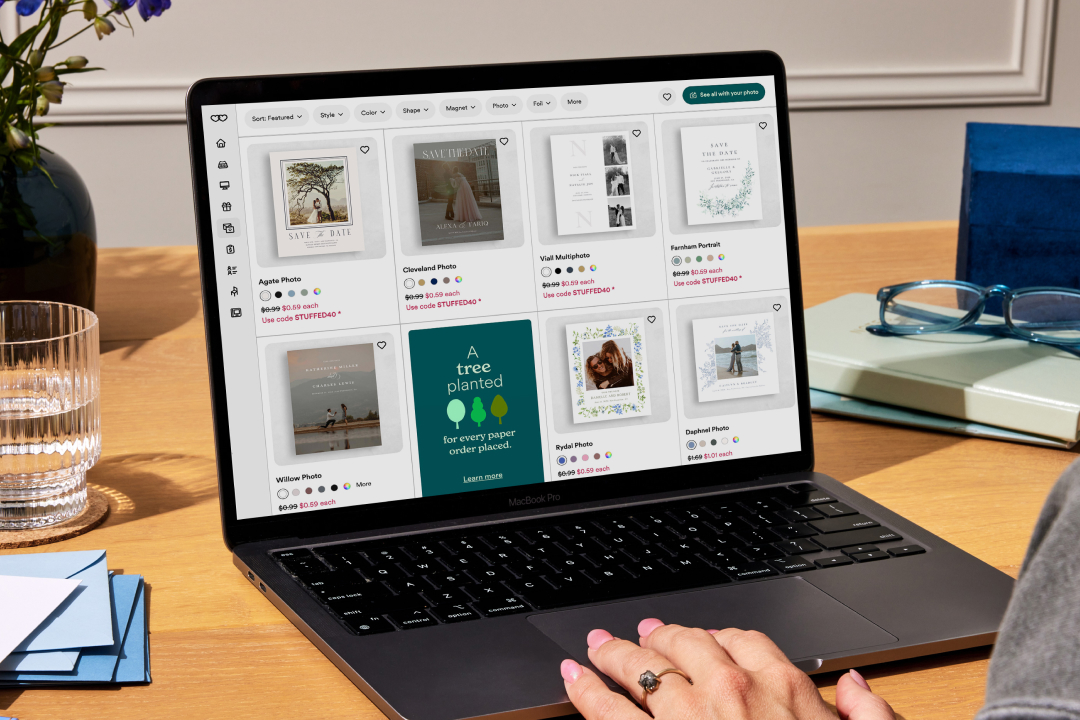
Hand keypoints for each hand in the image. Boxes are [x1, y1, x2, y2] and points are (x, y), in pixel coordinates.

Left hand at [560, 619, 894, 719]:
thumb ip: (869, 717)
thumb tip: (857, 688)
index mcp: (784, 690)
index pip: (744, 641)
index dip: (720, 635)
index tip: (708, 636)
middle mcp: (731, 693)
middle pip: (687, 645)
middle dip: (662, 636)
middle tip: (645, 632)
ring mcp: (686, 717)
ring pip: (644, 669)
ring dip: (617, 653)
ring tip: (599, 646)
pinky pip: (610, 711)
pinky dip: (588, 690)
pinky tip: (573, 679)